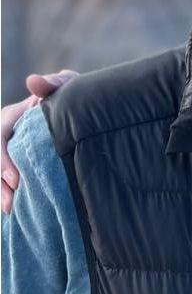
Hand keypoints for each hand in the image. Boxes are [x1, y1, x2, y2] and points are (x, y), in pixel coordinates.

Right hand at [1, 70, 77, 212]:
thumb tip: (32, 81)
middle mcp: (6, 134)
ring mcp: (10, 150)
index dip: (2, 160)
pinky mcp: (17, 165)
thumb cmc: (71, 97)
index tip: (16, 179)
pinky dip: (8, 193)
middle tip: (11, 203)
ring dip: (0, 192)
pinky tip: (16, 212)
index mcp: (11, 117)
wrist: (81, 110)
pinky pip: (7, 180)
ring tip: (11, 210)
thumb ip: (52, 83)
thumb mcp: (66, 86)